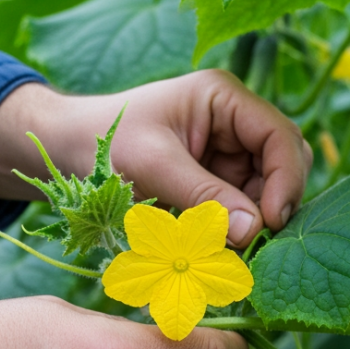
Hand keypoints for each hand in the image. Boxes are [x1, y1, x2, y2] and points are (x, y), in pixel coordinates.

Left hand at [0, 72, 311, 246]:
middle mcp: (234, 122)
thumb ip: (205, 196)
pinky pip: (239, 209)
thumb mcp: (153, 166)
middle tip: (251, 243)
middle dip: (271, 203)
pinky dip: (231, 231)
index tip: (270, 222)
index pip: (280, 137)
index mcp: (224, 98)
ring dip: (251, 222)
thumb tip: (254, 230)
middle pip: (282, 165)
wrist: (63, 151)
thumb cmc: (101, 142)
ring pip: (264, 192)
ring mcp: (226, 152)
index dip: (285, 180)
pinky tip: (212, 248)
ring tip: (223, 250)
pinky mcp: (214, 180)